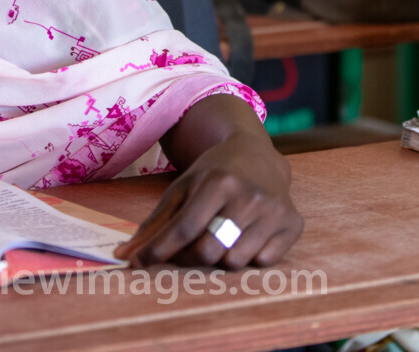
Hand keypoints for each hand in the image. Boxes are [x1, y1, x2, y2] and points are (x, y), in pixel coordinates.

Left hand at [114, 132, 300, 268]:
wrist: (258, 155)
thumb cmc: (214, 173)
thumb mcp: (182, 187)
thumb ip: (155, 223)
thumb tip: (125, 255)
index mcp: (219, 181)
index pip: (184, 229)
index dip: (158, 251)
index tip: (138, 263)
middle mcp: (250, 195)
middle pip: (208, 251)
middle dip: (189, 257)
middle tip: (186, 248)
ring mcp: (275, 211)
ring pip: (234, 262)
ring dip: (220, 257)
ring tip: (220, 235)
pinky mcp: (293, 224)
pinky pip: (262, 263)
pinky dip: (249, 256)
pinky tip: (246, 234)